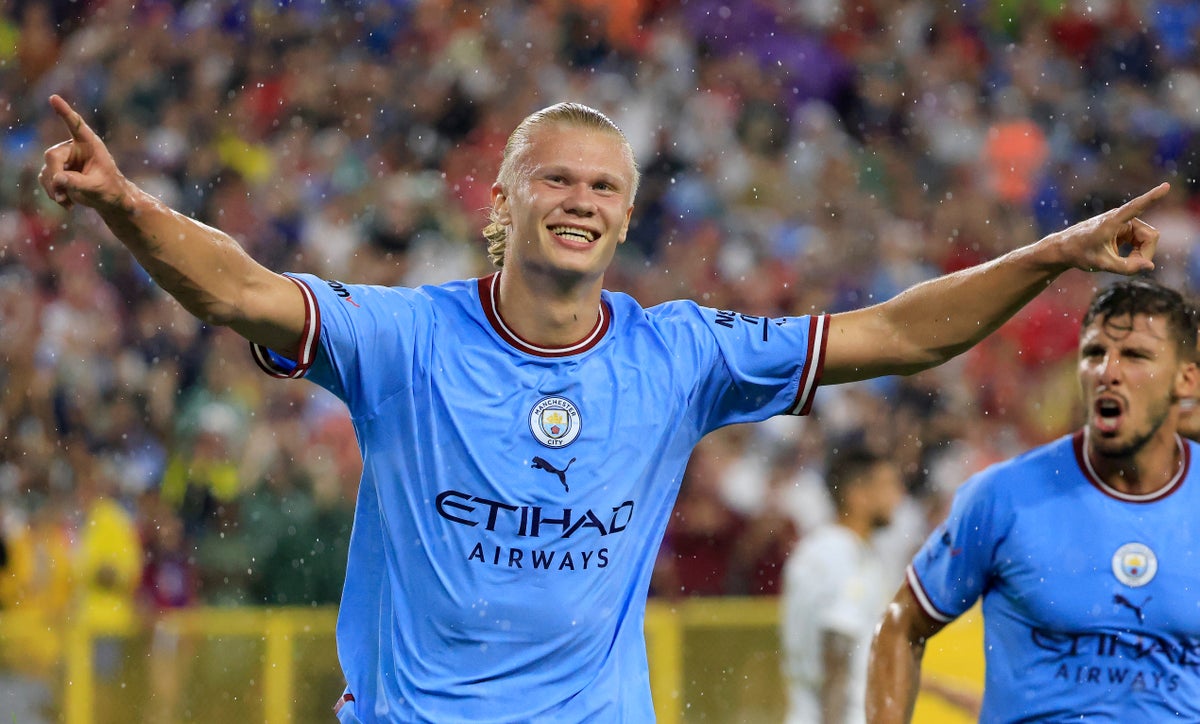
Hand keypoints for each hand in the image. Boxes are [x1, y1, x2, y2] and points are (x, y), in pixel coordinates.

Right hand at [39, 94, 129, 211]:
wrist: (110, 200)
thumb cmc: (110, 190)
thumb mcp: (96, 188)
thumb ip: (78, 183)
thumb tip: (58, 179)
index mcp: (90, 144)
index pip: (75, 125)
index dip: (64, 112)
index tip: (54, 98)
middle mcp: (74, 147)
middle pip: (52, 156)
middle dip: (55, 176)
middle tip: (61, 195)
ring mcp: (64, 158)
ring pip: (47, 170)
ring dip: (54, 188)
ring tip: (67, 202)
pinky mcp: (57, 170)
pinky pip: (46, 179)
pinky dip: (53, 192)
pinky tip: (67, 203)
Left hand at [1049, 183, 1168, 274]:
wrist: (1064, 249)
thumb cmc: (1079, 254)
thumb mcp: (1101, 264)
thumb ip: (1126, 267)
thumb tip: (1150, 266)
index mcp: (1112, 221)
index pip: (1136, 207)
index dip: (1152, 197)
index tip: (1166, 186)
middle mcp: (1120, 217)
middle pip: (1151, 236)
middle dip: (1145, 253)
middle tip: (1129, 266)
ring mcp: (1124, 221)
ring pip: (1148, 239)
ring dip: (1140, 254)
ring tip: (1122, 262)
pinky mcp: (1125, 227)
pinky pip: (1142, 240)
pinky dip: (1137, 252)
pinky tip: (1123, 258)